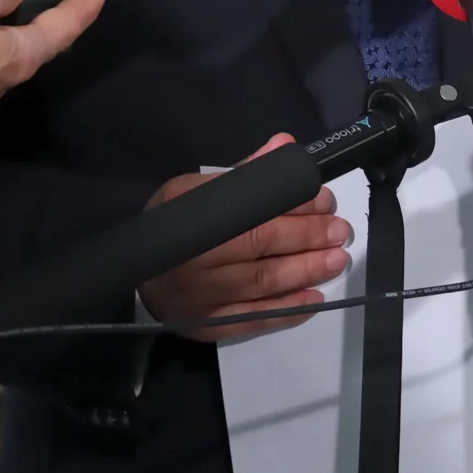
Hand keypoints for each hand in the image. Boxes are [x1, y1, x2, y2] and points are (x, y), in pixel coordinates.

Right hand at [137, 135, 348, 341]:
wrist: (133, 274)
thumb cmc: (171, 226)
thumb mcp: (193, 190)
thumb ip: (242, 173)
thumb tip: (284, 146)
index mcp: (191, 221)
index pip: (252, 215)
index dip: (294, 208)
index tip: (324, 201)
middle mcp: (194, 261)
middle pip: (261, 252)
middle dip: (308, 240)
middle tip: (340, 232)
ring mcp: (199, 299)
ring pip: (261, 286)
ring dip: (305, 273)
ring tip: (337, 260)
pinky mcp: (206, 326)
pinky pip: (252, 321)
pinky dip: (287, 311)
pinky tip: (315, 298)